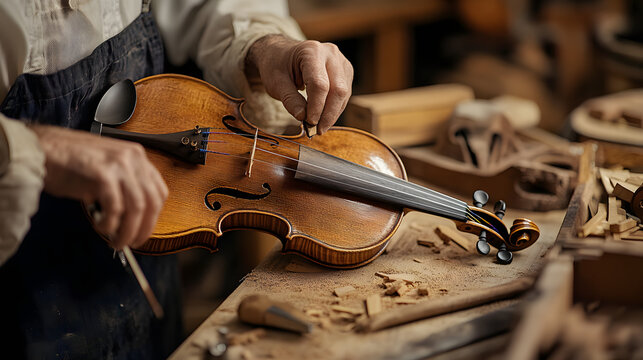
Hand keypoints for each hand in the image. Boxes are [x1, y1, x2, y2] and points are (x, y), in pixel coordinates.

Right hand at [31, 125, 167, 248]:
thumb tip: (132, 218)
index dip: (153, 216)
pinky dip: (110, 223)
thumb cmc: (67, 162)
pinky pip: (116, 208)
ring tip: (116, 241)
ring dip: (128, 231)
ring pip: (137, 208)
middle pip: (151, 202)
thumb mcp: (106, 169)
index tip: (144, 230)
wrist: (38, 149)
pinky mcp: (103, 174)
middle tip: (132, 243)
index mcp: (136, 156)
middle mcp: (132, 158)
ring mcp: (119, 164)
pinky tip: (102, 227)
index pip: (158, 191)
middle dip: (144, 228)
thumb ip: (123, 186)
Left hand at [246, 35, 353, 133]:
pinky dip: (335, 108)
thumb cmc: (277, 66)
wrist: (282, 54)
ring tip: (319, 126)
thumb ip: (290, 100)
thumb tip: (303, 118)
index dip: (316, 106)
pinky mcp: (344, 72)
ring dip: (332, 113)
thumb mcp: (275, 83)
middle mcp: (330, 53)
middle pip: (337, 89)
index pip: (319, 84)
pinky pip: (345, 94)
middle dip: (328, 113)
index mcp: (311, 51)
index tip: (309, 123)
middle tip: (317, 130)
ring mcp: (340, 62)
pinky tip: (324, 117)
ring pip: (344, 93)